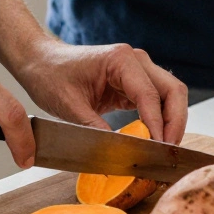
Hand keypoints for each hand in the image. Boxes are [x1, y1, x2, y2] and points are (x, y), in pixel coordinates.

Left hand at [12, 39, 188, 144]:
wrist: (38, 61)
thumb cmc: (49, 75)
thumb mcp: (69, 106)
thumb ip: (96, 129)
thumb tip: (119, 153)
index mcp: (121, 60)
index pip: (150, 95)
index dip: (157, 125)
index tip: (158, 149)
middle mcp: (136, 61)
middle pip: (173, 91)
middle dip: (175, 123)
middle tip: (169, 151)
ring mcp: (138, 71)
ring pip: (170, 96)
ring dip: (171, 122)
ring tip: (165, 148)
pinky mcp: (133, 83)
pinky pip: (157, 101)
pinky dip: (160, 120)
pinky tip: (155, 139)